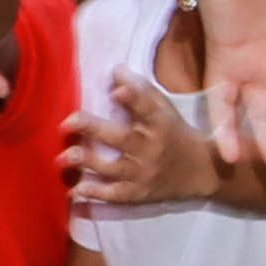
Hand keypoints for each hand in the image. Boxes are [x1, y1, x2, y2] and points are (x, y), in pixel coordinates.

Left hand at [65, 71, 217, 215]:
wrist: (202, 170)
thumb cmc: (173, 131)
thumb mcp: (163, 108)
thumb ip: (139, 90)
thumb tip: (114, 70)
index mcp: (160, 123)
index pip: (147, 108)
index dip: (133, 98)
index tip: (116, 90)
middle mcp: (152, 148)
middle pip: (123, 138)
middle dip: (94, 129)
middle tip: (68, 121)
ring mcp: (145, 173)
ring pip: (115, 168)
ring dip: (88, 162)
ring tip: (63, 156)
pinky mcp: (139, 193)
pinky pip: (116, 195)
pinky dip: (95, 194)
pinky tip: (75, 190)